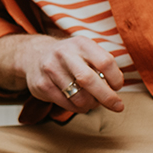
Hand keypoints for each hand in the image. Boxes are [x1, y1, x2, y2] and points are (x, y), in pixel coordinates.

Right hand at [0, 34, 123, 113]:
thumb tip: (115, 90)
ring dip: (91, 105)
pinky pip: (66, 104)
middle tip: (117, 106)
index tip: (117, 87)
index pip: (105, 62)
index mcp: (80, 44)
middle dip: (107, 97)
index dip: (116, 78)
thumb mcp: (86, 52)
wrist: (35, 55)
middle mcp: (63, 54)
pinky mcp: (41, 84)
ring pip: (79, 97)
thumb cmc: (70, 58)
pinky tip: (78, 103)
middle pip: (89, 80)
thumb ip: (103, 66)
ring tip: (92, 102)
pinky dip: (77, 108)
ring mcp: (50, 69)